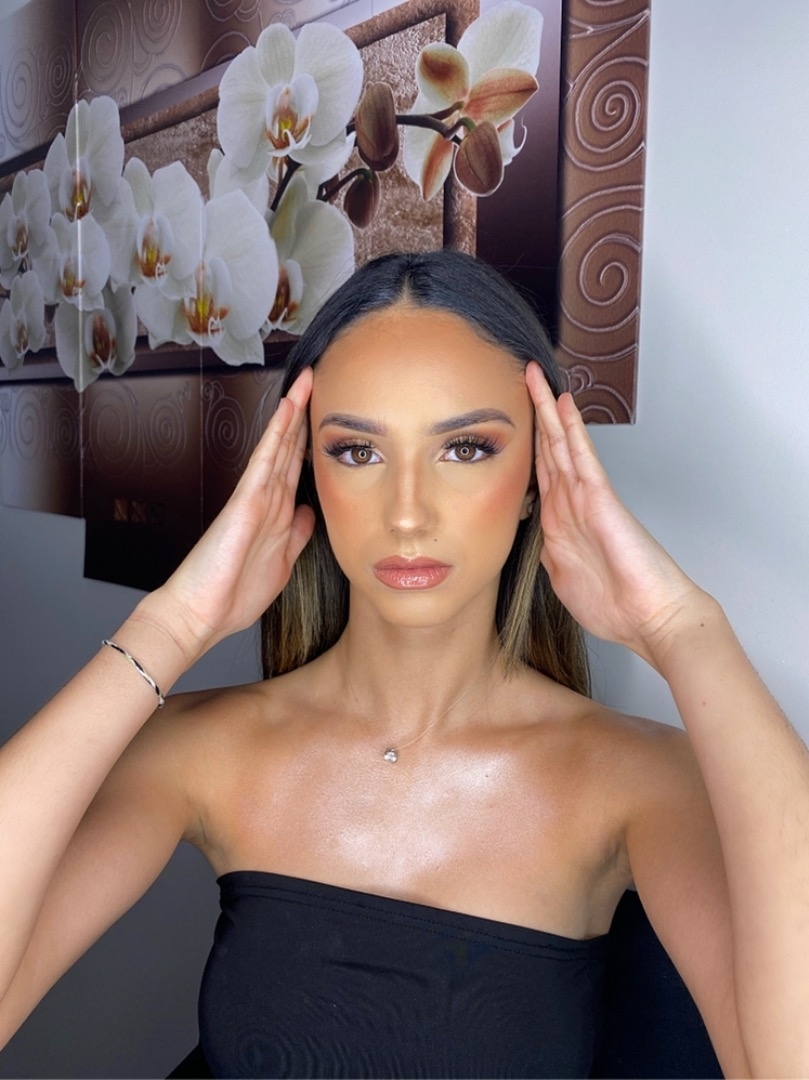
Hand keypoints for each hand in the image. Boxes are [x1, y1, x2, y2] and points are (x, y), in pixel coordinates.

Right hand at [136, 368, 315, 660]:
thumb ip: (297, 536)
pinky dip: (277, 433)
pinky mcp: (246, 501)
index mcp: (278, 515)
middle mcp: (268, 500)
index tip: (328, 419)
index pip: (298, 469)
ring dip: (294, 413)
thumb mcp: (282, 564)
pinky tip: (288, 409)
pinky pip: (266, 459)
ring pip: (280, 445)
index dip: (312, 442)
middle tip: (319, 381)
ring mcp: (256, 497)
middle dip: (305, 416)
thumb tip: (310, 513)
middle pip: (291, 449)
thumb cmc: (233, 594)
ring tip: (308, 381)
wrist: (200, 614)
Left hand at [525, 362, 705, 664]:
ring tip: (535, 376)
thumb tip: (537, 541)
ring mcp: (585, 498)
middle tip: (522, 377)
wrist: (651, 618)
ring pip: (560, 444)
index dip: (525, 447)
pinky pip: (582, 456)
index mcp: (560, 523)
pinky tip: (564, 403)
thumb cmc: (616, 605)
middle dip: (534, 414)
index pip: (539, 474)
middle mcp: (571, 504)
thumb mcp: (565, 579)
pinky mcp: (600, 499)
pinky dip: (572, 429)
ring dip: (548, 410)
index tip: (509, 423)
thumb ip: (549, 555)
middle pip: (547, 449)